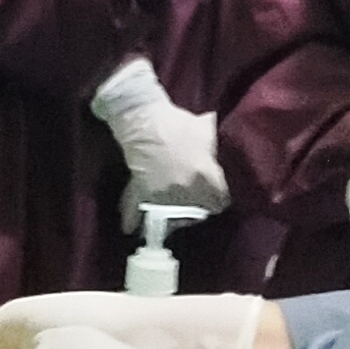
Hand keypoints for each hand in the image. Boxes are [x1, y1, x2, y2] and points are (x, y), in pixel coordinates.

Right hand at [88, 57, 228, 229]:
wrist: (145, 120)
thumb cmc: (177, 123)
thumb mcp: (204, 130)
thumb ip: (213, 147)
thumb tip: (218, 150)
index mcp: (207, 177)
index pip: (220, 201)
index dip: (217, 198)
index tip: (214, 196)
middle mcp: (188, 192)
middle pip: (196, 213)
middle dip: (195, 209)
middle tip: (192, 202)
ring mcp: (163, 195)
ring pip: (168, 218)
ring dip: (168, 219)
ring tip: (167, 216)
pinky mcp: (142, 193)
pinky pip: (136, 212)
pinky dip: (132, 220)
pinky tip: (130, 228)